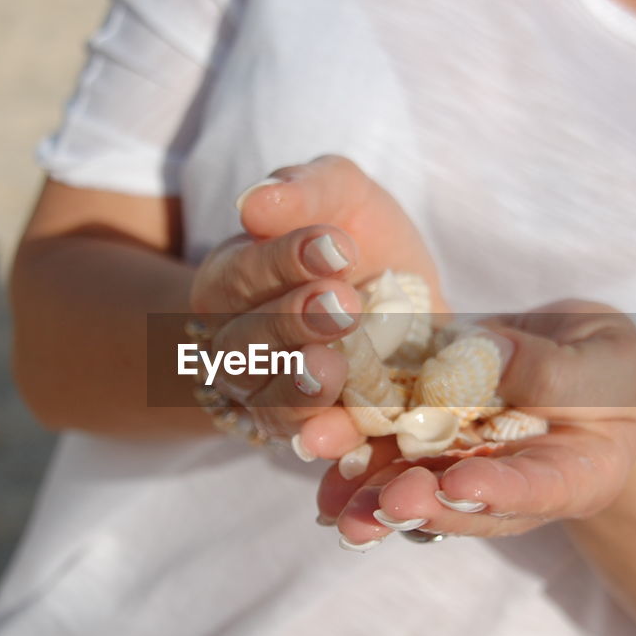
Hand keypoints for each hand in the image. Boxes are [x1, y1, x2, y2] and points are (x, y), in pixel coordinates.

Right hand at [190, 156, 444, 452]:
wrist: (402, 304)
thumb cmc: (354, 241)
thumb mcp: (339, 196)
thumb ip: (303, 191)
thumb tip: (255, 202)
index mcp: (233, 280)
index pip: (244, 272)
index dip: (285, 261)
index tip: (336, 245)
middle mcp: (238, 344)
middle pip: (246, 342)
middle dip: (293, 322)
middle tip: (343, 306)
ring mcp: (269, 396)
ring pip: (267, 399)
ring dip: (297, 386)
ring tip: (333, 370)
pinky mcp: (314, 433)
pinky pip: (308, 444)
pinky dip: (321, 440)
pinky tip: (334, 434)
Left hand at [316, 301, 635, 545]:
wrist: (580, 361)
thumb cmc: (613, 372)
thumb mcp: (606, 365)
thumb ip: (557, 372)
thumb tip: (493, 355)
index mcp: (570, 479)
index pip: (535, 491)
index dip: (498, 492)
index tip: (462, 486)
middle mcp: (506, 483)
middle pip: (461, 505)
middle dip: (418, 506)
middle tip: (382, 508)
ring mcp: (462, 460)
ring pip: (413, 482)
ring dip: (368, 493)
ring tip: (330, 504)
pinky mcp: (428, 430)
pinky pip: (387, 442)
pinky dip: (353, 449)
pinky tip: (315, 452)